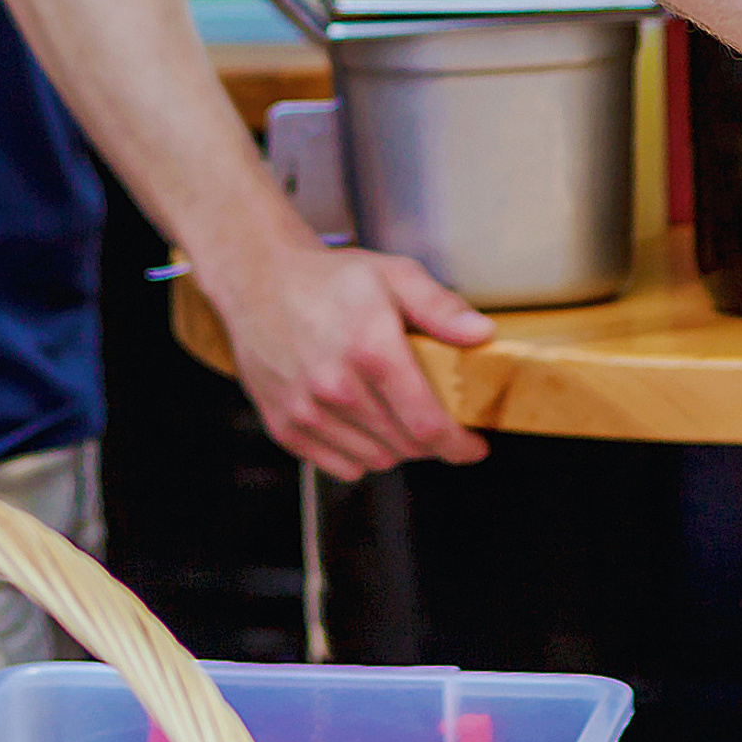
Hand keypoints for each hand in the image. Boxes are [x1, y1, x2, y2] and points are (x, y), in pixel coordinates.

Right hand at [198, 233, 492, 479]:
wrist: (259, 282)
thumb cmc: (329, 279)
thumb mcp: (393, 275)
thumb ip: (440, 307)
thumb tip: (482, 334)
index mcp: (370, 347)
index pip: (427, 424)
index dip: (459, 444)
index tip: (472, 444)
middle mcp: (336, 386)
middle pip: (405, 446)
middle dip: (431, 441)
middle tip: (435, 419)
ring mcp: (306, 410)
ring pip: (376, 460)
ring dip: (396, 447)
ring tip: (395, 414)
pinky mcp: (285, 426)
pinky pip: (341, 466)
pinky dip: (359, 454)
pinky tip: (360, 421)